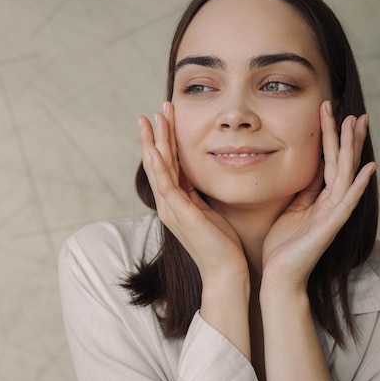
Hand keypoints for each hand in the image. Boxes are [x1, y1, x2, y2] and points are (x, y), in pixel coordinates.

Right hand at [139, 102, 248, 282]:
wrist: (226, 272)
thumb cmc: (223, 244)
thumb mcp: (210, 210)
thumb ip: (201, 192)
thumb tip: (203, 175)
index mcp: (176, 201)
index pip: (167, 164)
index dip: (166, 140)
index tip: (167, 117)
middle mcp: (169, 203)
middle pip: (157, 161)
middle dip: (156, 133)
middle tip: (156, 108)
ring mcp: (171, 208)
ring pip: (158, 168)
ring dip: (154, 141)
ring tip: (152, 118)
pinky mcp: (179, 214)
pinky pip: (165, 185)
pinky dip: (158, 165)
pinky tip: (155, 148)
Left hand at [261, 100, 375, 290]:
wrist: (279, 277)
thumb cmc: (283, 246)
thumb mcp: (292, 209)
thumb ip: (305, 190)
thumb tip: (311, 167)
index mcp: (320, 199)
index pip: (330, 162)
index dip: (333, 139)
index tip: (335, 113)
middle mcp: (331, 204)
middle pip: (342, 163)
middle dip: (347, 137)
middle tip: (355, 112)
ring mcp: (333, 215)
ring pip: (346, 175)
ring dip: (352, 149)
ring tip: (357, 125)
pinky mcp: (330, 228)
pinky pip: (347, 202)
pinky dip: (358, 185)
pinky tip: (370, 168)